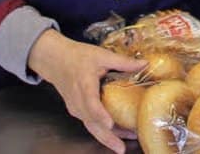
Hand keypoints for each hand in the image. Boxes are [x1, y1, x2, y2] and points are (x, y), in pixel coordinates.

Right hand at [29, 29, 145, 152]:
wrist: (55, 60)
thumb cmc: (77, 56)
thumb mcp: (101, 55)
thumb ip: (123, 62)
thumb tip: (145, 64)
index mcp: (84, 84)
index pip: (91, 102)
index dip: (100, 114)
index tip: (110, 124)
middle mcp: (78, 100)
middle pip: (91, 122)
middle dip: (106, 137)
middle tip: (121, 148)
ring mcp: (76, 108)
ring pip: (91, 127)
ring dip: (107, 137)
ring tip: (123, 145)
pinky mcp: (77, 112)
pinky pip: (90, 124)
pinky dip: (102, 132)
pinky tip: (117, 135)